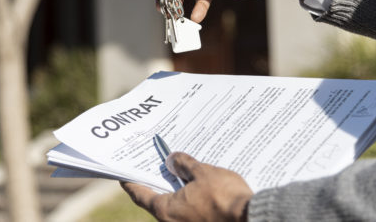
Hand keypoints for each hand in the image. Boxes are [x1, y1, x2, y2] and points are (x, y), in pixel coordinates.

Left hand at [121, 152, 252, 221]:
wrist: (253, 218)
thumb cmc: (225, 198)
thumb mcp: (202, 173)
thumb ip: (184, 165)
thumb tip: (173, 160)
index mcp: (167, 211)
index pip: (141, 195)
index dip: (131, 184)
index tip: (122, 176)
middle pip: (158, 200)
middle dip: (157, 182)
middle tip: (153, 166)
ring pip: (176, 206)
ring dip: (176, 189)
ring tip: (177, 169)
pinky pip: (190, 210)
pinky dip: (189, 197)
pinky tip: (196, 184)